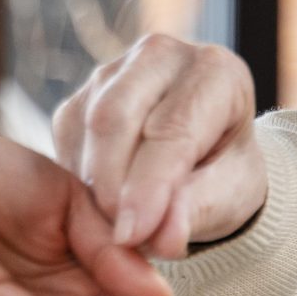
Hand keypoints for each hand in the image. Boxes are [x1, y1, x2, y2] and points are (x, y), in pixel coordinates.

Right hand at [52, 35, 264, 259]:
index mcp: (214, 71)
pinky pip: (67, 138)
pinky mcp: (81, 96)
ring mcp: (115, 71)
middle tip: (117, 239)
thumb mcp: (229, 195)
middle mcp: (162, 56)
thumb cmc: (226, 173)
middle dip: (111, 184)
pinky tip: (99, 207)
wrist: (206, 160)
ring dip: (91, 186)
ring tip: (115, 229)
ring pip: (86, 125)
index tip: (131, 237)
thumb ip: (197, 211)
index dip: (149, 186)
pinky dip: (77, 181)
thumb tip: (163, 238)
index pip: (173, 127)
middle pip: (116, 115)